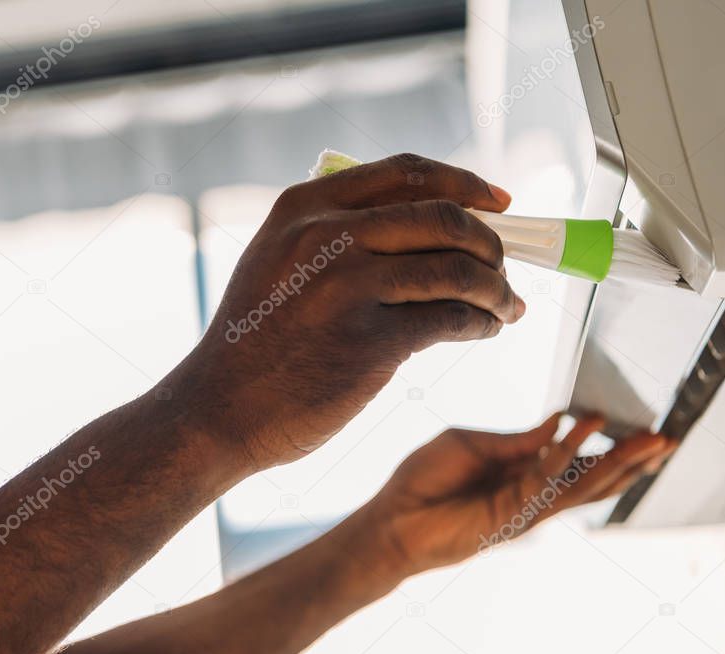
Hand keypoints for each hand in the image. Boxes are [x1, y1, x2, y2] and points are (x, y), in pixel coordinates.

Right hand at [168, 154, 524, 469]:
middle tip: (503, 267)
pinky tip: (485, 330)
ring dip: (496, 289)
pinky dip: (482, 323)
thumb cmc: (254, 342)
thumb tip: (430, 227)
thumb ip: (332, 233)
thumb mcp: (274, 261)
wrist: (219, 409)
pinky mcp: (370, 342)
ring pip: (458, 270)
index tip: (498, 202)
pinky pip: (451, 319)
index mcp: (303, 208)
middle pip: (443, 217)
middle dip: (491, 242)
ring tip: (505, 306)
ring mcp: (348, 287)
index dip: (465, 183)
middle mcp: (326, 236)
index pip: (405, 172)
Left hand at [368, 414, 676, 574]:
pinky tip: (586, 430)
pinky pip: (546, 480)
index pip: (571, 459)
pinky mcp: (511, 514)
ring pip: (581, 485)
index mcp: (519, 472)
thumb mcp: (470, 443)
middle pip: (589, 477)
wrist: (392, 517)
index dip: (602, 445)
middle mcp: (528, 492)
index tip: (630, 424)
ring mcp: (523, 507)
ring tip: (649, 442)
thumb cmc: (423, 479)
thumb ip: (516, 439)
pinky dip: (567, 452)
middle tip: (663, 439)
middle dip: (627, 459)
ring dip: (617, 462)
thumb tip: (557, 422)